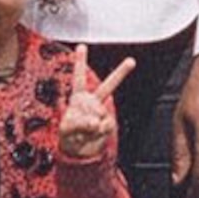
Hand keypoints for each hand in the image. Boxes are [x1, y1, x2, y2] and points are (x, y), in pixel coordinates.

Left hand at [59, 44, 133, 158]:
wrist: (79, 152)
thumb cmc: (69, 136)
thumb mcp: (66, 129)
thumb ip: (78, 123)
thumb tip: (94, 122)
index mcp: (78, 98)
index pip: (78, 77)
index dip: (80, 61)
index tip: (82, 45)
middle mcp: (92, 102)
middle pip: (109, 85)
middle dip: (121, 73)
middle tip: (132, 60)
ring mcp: (102, 112)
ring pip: (101, 112)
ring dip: (91, 124)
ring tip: (83, 131)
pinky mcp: (109, 124)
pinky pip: (105, 125)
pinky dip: (98, 131)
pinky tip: (93, 134)